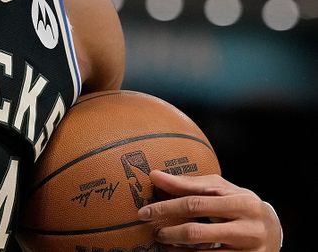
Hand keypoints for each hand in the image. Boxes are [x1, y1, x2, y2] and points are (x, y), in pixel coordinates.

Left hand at [137, 170, 282, 250]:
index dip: (166, 207)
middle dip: (168, 231)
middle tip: (152, 229)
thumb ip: (188, 183)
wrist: (274, 229)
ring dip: (176, 250)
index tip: (145, 211)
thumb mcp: (220, 189)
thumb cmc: (238, 203)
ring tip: (163, 242)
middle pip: (196, 232)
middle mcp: (248, 228)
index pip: (195, 203)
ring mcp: (249, 251)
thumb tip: (154, 175)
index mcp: (241, 202)